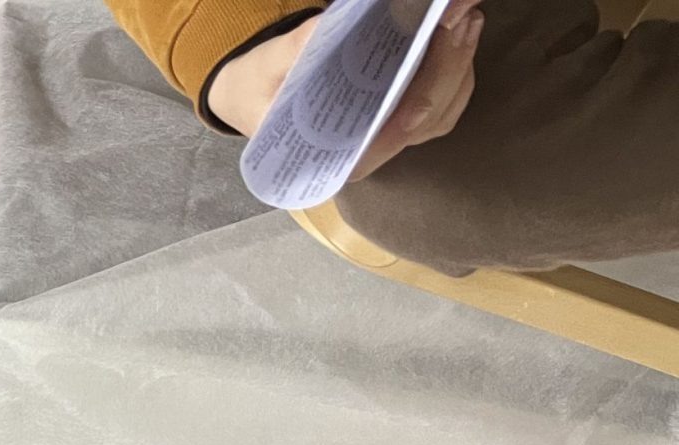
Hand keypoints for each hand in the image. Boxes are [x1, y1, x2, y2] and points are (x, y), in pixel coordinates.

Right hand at [207, 0, 482, 181]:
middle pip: (429, 119)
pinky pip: (442, 101)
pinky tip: (459, 31)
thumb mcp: (265, 68)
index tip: (436, 41)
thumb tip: (327, 29)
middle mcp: (370, 152)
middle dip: (451, 65)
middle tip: (460, 16)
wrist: (253, 94)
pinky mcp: (400, 116)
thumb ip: (296, 52)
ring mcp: (389, 136)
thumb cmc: (257, 88)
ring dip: (461, 64)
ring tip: (465, 18)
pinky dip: (456, 67)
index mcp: (337, 155)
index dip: (426, 89)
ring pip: (444, 110)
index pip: (397, 131)